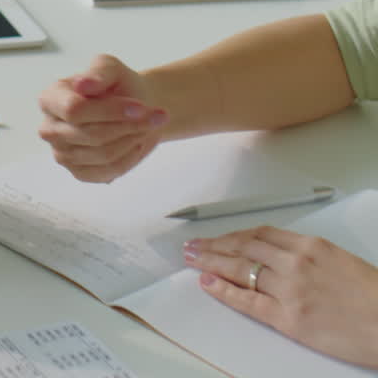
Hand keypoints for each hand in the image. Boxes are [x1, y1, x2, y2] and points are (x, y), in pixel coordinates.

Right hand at [37, 54, 167, 182]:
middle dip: (129, 126)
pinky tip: (136, 141)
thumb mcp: (111, 67)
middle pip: (91, 135)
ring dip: (133, 139)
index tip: (140, 107)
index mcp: (50, 99)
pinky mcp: (79, 172)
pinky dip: (130, 158)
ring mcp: (62, 153)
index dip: (110, 111)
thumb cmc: (117, 86)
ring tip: (147, 125)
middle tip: (156, 116)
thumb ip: (99, 72)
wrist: (132, 108)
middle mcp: (49, 129)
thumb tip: (83, 84)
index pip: (74, 110)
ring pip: (102, 154)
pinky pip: (108, 172)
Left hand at [184, 227, 377, 367]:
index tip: (219, 237)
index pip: (260, 234)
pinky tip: (206, 282)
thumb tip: (278, 256)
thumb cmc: (374, 297)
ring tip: (192, 259)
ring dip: (210, 262)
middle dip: (214, 245)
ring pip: (239, 269)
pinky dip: (222, 290)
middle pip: (243, 248)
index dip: (234, 235)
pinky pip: (246, 300)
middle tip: (194, 246)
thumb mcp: (340, 261)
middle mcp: (295, 263)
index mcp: (310, 246)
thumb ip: (307, 256)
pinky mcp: (287, 318)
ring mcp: (289, 290)